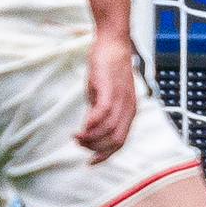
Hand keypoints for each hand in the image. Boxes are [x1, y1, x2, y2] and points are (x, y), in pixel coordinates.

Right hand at [78, 32, 136, 158]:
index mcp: (129, 112)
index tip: (90, 162)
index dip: (105, 155)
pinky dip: (91, 125)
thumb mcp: (106, 96)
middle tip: (79, 143)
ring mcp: (120, 99)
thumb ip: (101, 113)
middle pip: (115, 140)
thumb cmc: (108, 70)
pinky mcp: (109, 89)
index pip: (120, 142)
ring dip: (89, 138)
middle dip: (95, 148)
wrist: (113, 45)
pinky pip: (102, 114)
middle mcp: (128, 108)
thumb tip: (90, 129)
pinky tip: (80, 129)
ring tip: (76, 136)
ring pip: (108, 130)